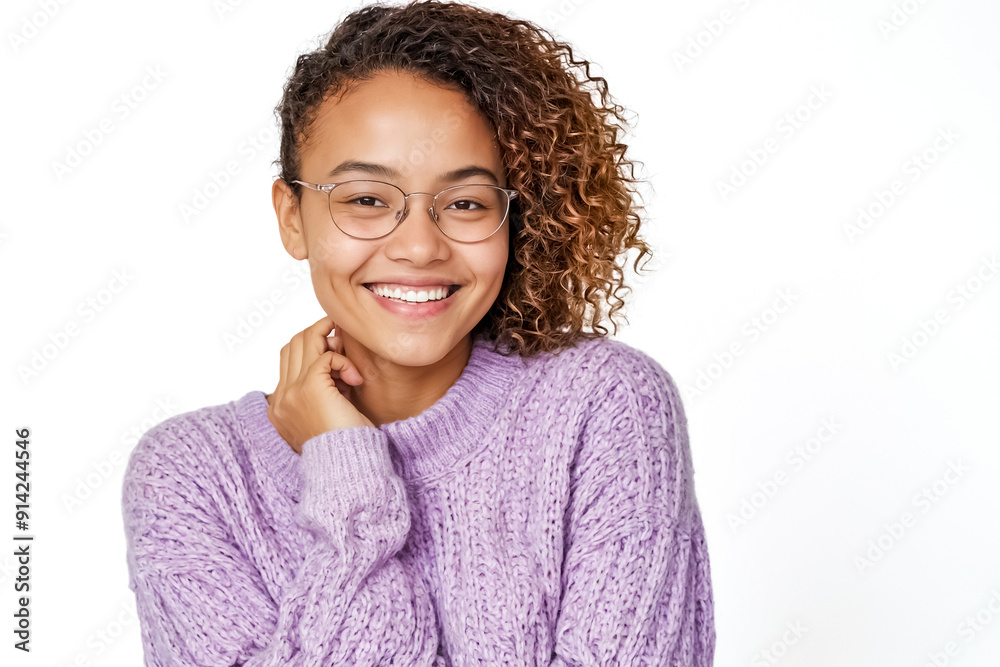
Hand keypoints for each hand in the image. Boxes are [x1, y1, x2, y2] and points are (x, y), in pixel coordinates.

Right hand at [265, 315, 374, 453]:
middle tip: (341, 339)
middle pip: (292, 345)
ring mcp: (291, 392)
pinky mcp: (309, 388)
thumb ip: (325, 386)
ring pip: (304, 342)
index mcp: (281, 407)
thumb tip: (334, 354)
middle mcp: (281, 399)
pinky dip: (343, 361)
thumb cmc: (346, 444)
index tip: (335, 351)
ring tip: (346, 346)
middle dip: (318, 336)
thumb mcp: (329, 411)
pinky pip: (325, 356)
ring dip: (328, 338)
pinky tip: (355, 379)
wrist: (348, 468)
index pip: (287, 359)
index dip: (311, 347)